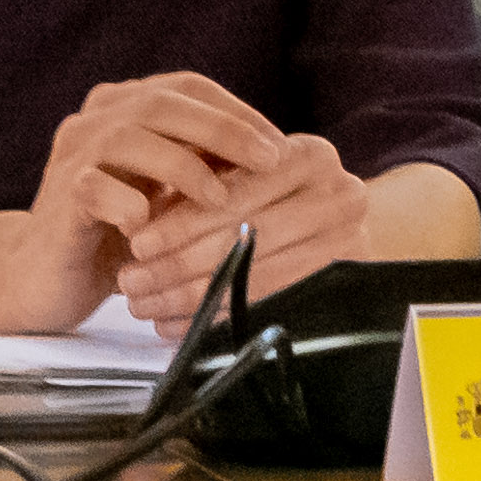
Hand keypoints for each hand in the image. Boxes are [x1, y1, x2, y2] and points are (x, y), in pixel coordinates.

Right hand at [18, 72, 287, 322]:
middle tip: (268, 160)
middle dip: (223, 130)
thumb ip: (202, 166)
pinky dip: (128, 204)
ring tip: (221, 198)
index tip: (279, 145)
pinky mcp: (58, 198)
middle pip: (163, 102)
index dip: (237, 112)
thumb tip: (272, 158)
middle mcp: (95, 120)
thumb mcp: (167, 194)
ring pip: (128, 138)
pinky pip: (93, 188)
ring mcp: (72, 155)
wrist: (42, 276)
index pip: (188, 88)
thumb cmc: (115, 235)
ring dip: (182, 166)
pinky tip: (151, 228)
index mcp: (124, 108)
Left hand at [112, 128, 380, 332]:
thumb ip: (195, 181)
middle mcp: (340, 196)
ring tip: (144, 306)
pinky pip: (268, 309)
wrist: (334, 224)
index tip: (137, 243)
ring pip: (255, 279)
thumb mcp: (237, 172)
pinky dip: (214, 319)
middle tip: (131, 283)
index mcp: (310, 156)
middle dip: (179, 264)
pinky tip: (175, 323)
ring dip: (190, 297)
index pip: (237, 193)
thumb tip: (138, 217)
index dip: (183, 221)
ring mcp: (348, 245)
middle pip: (248, 239)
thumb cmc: (267, 195)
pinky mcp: (343, 287)